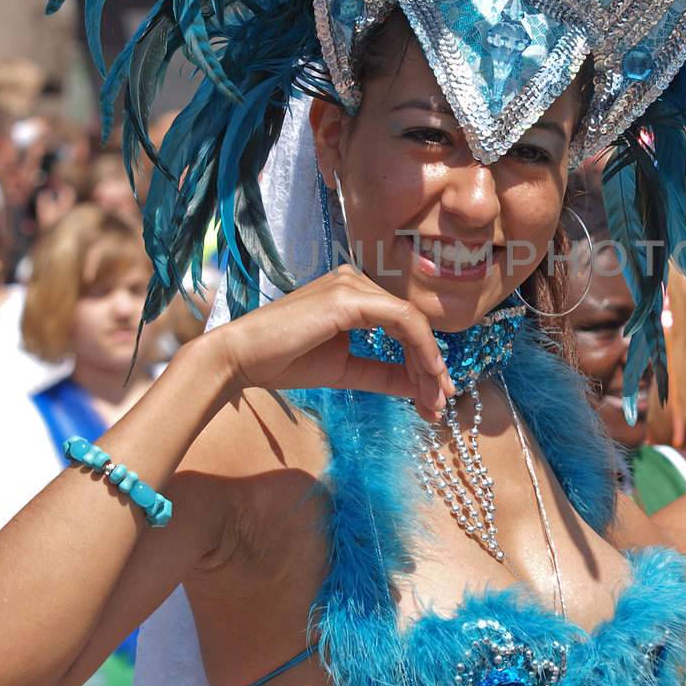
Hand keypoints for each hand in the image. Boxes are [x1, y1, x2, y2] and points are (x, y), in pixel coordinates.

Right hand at [212, 265, 455, 419]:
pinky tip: (427, 377)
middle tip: (442, 404)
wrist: (243, 358)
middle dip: (431, 367)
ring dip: (429, 364)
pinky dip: (421, 349)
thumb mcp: (346, 371)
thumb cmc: (285, 361)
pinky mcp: (350, 297)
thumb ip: (383, 374)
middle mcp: (357, 281)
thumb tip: (422, 387)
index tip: (435, 398)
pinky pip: (402, 320)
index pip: (402, 324)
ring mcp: (353, 284)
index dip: (424, 361)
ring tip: (435, 401)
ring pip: (412, 323)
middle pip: (411, 324)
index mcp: (354, 294)